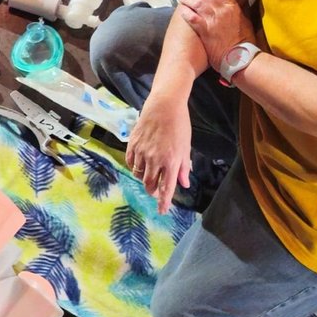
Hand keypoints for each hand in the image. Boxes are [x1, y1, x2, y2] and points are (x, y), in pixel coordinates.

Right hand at [125, 92, 192, 214]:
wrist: (164, 105)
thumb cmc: (179, 125)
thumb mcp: (186, 147)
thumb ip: (184, 167)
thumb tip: (183, 184)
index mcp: (171, 161)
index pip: (167, 187)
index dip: (164, 202)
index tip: (162, 211)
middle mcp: (155, 159)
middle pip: (150, 185)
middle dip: (153, 191)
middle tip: (157, 192)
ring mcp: (142, 153)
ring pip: (139, 175)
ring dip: (145, 179)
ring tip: (150, 175)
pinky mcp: (133, 145)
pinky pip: (131, 163)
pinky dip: (135, 167)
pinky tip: (141, 165)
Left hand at [177, 0, 255, 69]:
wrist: (239, 56)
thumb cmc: (244, 40)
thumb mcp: (244, 20)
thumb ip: (238, 9)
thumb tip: (233, 3)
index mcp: (232, 6)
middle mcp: (221, 9)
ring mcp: (212, 19)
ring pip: (196, 2)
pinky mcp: (204, 30)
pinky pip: (191, 17)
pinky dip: (186, 12)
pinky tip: (182, 11)